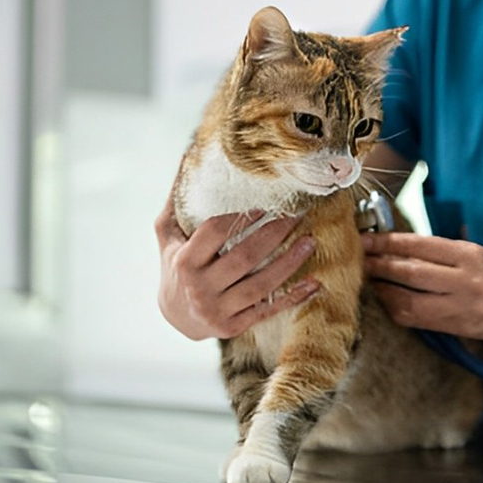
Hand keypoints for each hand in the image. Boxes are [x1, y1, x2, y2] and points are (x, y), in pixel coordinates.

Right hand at [154, 194, 318, 339]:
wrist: (175, 318)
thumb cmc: (175, 266)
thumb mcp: (167, 235)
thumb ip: (176, 201)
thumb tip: (187, 155)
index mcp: (184, 261)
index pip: (215, 232)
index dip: (240, 217)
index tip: (264, 204)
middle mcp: (200, 288)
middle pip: (243, 257)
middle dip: (274, 234)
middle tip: (298, 215)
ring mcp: (217, 310)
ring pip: (261, 285)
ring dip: (289, 263)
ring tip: (311, 241)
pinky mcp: (233, 328)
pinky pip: (268, 310)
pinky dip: (293, 298)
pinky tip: (314, 284)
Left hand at [361, 232, 482, 340]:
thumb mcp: (476, 252)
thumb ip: (442, 251)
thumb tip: (397, 245)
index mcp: (470, 255)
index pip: (420, 246)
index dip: (388, 243)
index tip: (366, 240)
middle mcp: (466, 281)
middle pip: (411, 273)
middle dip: (379, 266)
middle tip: (358, 260)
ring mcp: (462, 308)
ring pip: (410, 302)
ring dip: (384, 292)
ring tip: (369, 282)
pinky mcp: (458, 329)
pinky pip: (418, 321)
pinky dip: (398, 310)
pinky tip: (388, 301)